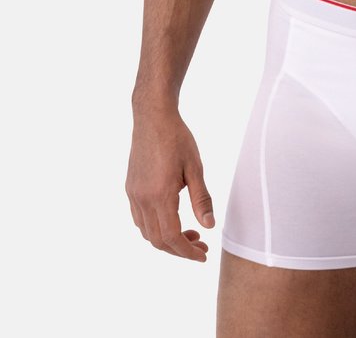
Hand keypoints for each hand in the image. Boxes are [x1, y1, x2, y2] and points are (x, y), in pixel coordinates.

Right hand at [126, 107, 214, 261]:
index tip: (203, 255)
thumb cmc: (177, 138)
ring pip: (146, 232)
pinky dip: (154, 228)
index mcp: (160, 195)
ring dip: (166, 240)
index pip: (172, 237)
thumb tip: (209, 226)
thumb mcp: (195, 167)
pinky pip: (139, 219)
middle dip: (179, 249)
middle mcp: (142, 199)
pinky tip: (170, 220)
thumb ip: (202, 199)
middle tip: (200, 247)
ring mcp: (133, 194)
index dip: (187, 251)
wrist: (152, 117)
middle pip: (157, 240)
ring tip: (189, 234)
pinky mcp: (130, 188)